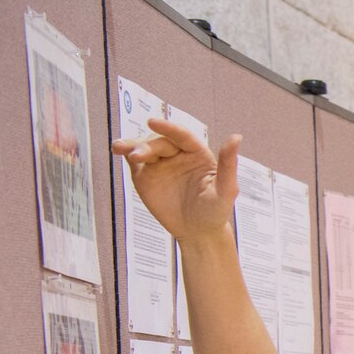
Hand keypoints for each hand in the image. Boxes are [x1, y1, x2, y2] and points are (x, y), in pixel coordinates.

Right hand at [111, 116, 239, 242]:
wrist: (197, 232)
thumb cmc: (215, 211)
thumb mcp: (225, 190)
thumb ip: (228, 164)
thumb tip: (237, 136)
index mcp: (197, 153)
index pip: (182, 135)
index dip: (168, 127)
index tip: (153, 122)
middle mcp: (177, 154)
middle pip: (159, 143)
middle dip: (146, 146)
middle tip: (136, 156)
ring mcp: (160, 163)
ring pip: (144, 148)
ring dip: (131, 146)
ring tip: (118, 148)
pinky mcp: (145, 174)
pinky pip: (134, 160)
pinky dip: (125, 153)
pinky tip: (117, 150)